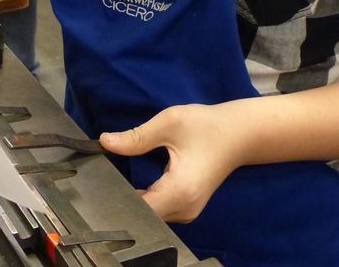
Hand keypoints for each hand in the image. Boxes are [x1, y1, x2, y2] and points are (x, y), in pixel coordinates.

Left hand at [99, 103, 247, 222]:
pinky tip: (133, 184)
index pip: (138, 209)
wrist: (238, 134)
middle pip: (142, 214)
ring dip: (133, 200)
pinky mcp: (187, 207)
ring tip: (117, 180)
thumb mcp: (169, 123)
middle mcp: (185, 208)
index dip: (116, 197)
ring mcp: (188, 211)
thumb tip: (105, 142)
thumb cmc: (208, 126)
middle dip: (121, 198)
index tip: (100, 182)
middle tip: (103, 177)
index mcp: (180, 191)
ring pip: (150, 214)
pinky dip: (145, 199)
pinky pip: (159, 210)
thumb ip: (135, 137)